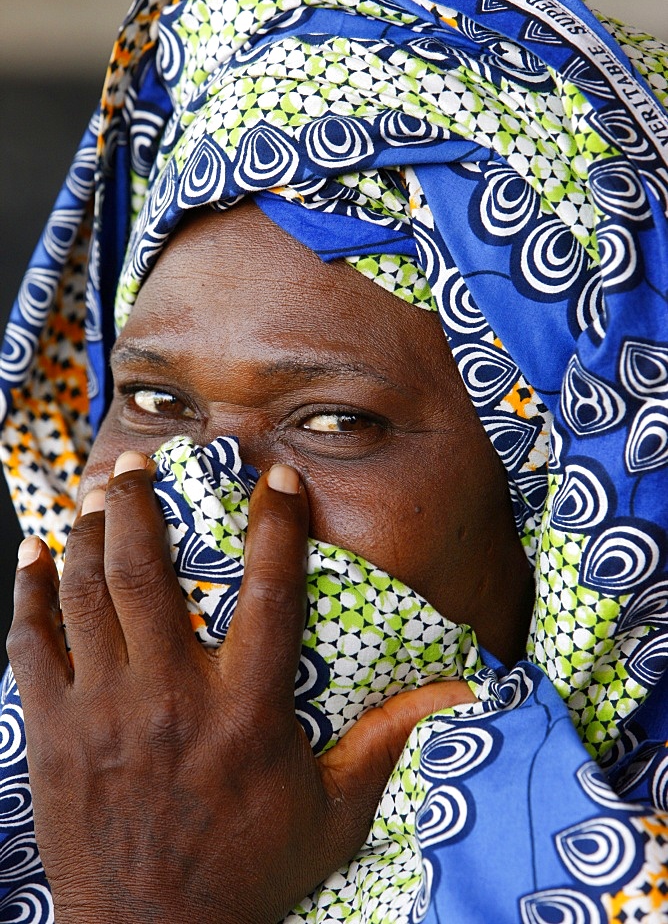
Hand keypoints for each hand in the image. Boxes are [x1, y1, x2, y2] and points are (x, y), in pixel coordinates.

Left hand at [9, 453, 474, 923]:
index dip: (276, 526)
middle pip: (148, 572)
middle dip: (140, 504)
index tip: (276, 479)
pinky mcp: (54, 733)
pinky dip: (28, 592)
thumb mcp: (334, 812)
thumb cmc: (251, 872)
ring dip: (89, 533)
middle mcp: (172, 698)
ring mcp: (105, 712)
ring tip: (97, 492)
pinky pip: (31, 644)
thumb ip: (386, 740)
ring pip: (88, 594)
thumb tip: (456, 693)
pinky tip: (32, 553)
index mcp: (246, 711)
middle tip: (141, 461)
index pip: (269, 592)